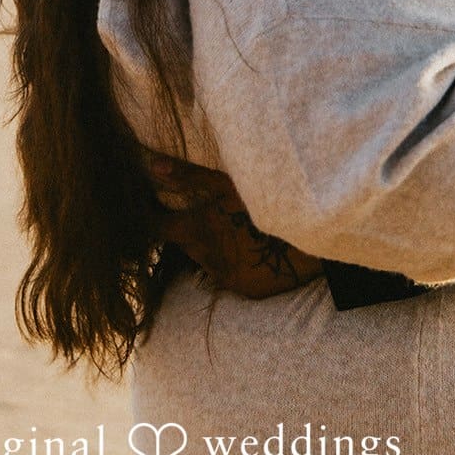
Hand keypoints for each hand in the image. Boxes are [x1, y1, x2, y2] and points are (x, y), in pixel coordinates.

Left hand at [148, 155, 323, 296]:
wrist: (307, 239)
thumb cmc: (264, 201)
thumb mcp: (227, 183)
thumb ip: (188, 177)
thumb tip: (151, 166)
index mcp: (197, 231)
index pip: (157, 227)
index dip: (148, 215)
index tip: (147, 205)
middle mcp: (206, 258)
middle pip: (183, 242)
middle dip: (183, 227)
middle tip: (192, 210)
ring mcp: (226, 277)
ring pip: (204, 259)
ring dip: (206, 244)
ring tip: (221, 226)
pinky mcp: (245, 288)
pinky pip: (226, 274)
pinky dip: (228, 259)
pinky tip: (242, 245)